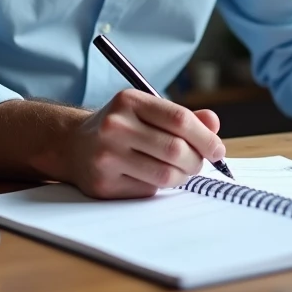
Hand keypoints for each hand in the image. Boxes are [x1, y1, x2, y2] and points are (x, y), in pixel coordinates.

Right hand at [66, 89, 225, 198]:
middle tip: (199, 164)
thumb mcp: (147, 111)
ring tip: (180, 172)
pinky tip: (151, 177)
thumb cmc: (122, 127)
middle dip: (196, 161)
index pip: (180, 119)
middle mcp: (115, 126)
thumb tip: (213, 124)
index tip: (217, 150)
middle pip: (175, 149)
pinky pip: (147, 191)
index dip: (205, 138)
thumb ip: (182, 117)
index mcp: (130, 101)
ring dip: (182, 177)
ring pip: (165, 175)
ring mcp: (107, 156)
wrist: (74, 145)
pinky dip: (159, 187)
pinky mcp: (103, 183)